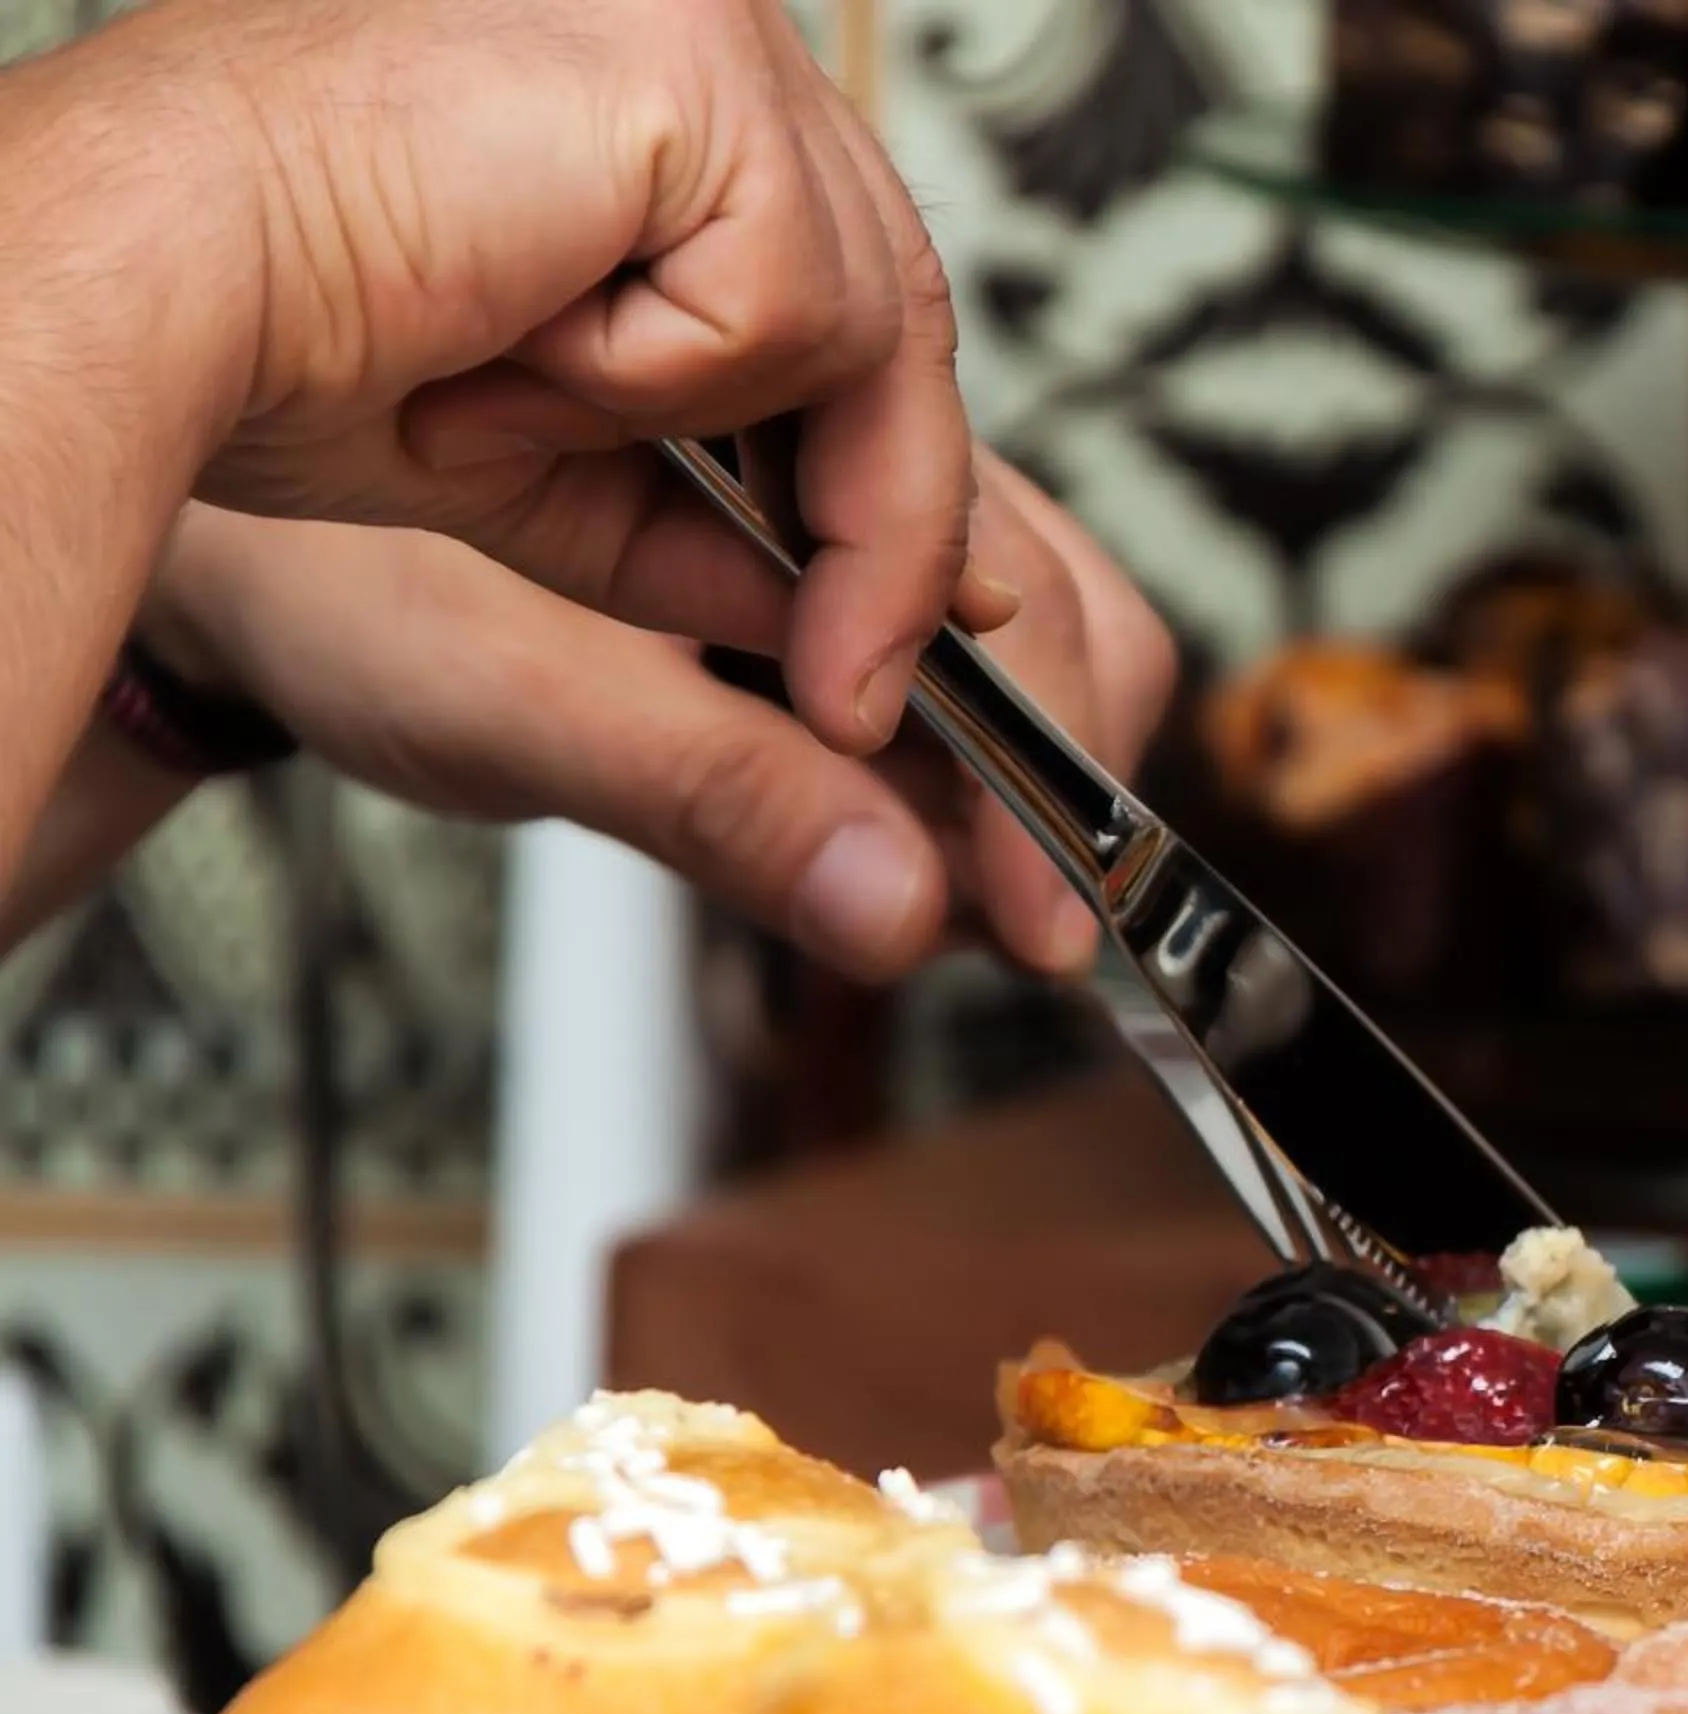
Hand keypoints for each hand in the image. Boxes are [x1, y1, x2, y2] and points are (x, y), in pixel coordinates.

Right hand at [107, 0, 996, 752]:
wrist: (141, 276)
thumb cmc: (286, 336)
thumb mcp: (566, 472)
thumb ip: (725, 526)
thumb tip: (873, 620)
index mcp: (667, 96)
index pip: (850, 294)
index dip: (886, 475)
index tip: (900, 636)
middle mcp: (707, 35)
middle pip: (896, 310)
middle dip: (884, 528)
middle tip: (851, 694)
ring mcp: (713, 31)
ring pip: (862, 320)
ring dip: (697, 425)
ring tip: (504, 383)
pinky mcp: (699, 64)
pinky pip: (784, 301)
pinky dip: (651, 372)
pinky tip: (509, 320)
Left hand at [141, 449, 1175, 978]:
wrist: (245, 555)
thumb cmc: (345, 583)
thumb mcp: (523, 707)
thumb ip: (723, 802)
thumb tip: (906, 913)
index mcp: (796, 444)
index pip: (1019, 609)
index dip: (1046, 777)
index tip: (1038, 921)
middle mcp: (843, 467)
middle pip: (1069, 615)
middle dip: (1059, 779)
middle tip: (994, 920)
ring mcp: (836, 530)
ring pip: (1026, 645)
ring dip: (1008, 784)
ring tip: (935, 892)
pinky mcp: (806, 591)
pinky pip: (938, 677)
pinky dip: (942, 776)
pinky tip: (875, 843)